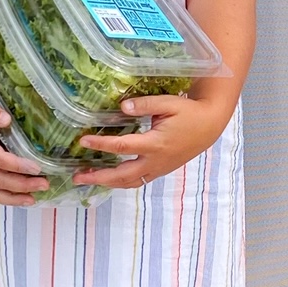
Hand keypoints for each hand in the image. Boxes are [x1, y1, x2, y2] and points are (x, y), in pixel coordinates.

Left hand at [73, 93, 229, 189]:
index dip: (101, 144)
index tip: (83, 140)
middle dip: (98, 177)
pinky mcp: (161, 170)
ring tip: (88, 179)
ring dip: (107, 182)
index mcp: (155, 144)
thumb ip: (144, 104)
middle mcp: (155, 161)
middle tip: (77, 176)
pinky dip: (121, 181)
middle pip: (121, 175)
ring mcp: (158, 169)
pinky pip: (138, 180)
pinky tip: (109, 177)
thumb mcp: (169, 103)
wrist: (210, 126)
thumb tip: (121, 107)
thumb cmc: (190, 112)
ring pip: (129, 182)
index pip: (122, 147)